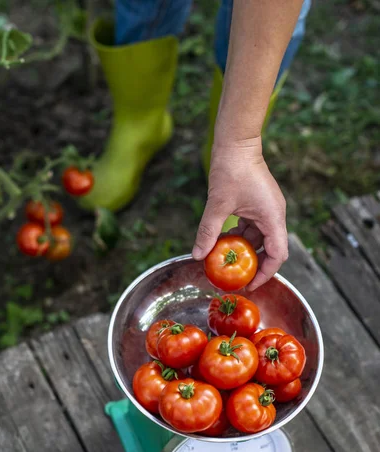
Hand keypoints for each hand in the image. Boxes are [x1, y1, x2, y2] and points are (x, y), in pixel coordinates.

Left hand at [192, 136, 287, 290]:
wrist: (236, 143)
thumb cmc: (231, 169)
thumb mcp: (217, 205)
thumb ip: (209, 232)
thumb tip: (197, 255)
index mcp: (273, 218)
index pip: (277, 255)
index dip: (265, 274)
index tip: (249, 284)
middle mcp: (275, 215)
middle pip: (270, 250)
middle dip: (254, 265)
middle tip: (237, 277)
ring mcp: (268, 210)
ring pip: (259, 239)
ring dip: (244, 249)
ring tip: (225, 258)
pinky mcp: (259, 204)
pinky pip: (253, 227)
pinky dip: (240, 236)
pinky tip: (223, 239)